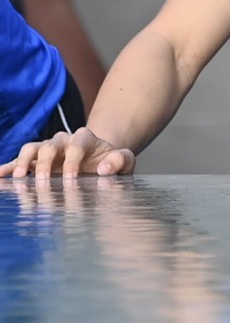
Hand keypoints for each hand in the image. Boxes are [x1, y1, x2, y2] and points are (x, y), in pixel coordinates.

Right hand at [5, 127, 135, 177]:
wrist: (100, 161)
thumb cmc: (111, 162)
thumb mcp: (124, 161)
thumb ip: (121, 161)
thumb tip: (103, 169)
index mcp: (86, 138)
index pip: (77, 145)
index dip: (73, 162)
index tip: (71, 180)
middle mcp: (64, 140)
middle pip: (50, 146)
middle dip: (46, 164)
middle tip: (44, 183)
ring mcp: (48, 149)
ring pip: (32, 149)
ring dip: (24, 162)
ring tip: (20, 178)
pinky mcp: (37, 160)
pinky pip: (19, 160)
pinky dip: (9, 166)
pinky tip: (1, 175)